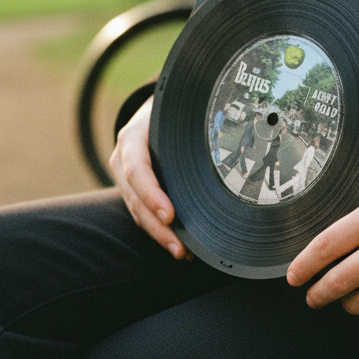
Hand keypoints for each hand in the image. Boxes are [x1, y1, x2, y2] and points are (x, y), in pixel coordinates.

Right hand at [109, 97, 190, 259]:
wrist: (157, 105)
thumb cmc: (173, 108)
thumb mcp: (176, 110)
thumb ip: (191, 124)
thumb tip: (233, 134)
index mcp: (133, 136)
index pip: (137, 169)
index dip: (151, 194)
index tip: (170, 215)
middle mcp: (124, 157)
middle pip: (136, 199)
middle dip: (158, 228)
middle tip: (180, 249)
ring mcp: (125, 174)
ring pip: (137, 211)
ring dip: (159, 235)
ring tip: (182, 253)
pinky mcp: (133, 188)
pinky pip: (142, 212)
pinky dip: (159, 230)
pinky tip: (178, 243)